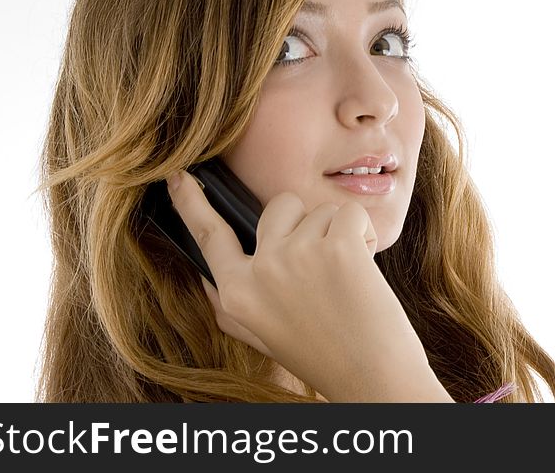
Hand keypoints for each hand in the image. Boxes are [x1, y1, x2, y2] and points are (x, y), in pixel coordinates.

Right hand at [165, 170, 452, 401]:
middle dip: (307, 222)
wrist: (374, 379)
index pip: (208, 237)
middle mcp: (260, 272)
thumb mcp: (264, 334)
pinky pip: (349, 213)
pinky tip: (365, 268)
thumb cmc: (326, 355)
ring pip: (319, 211)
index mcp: (237, 295)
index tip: (179, 176)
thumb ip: (234, 303)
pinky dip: (364, 233)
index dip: (192, 203)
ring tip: (348, 278)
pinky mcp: (336, 246)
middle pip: (278, 207)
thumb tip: (207, 278)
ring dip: (339, 234)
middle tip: (326, 265)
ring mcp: (296, 255)